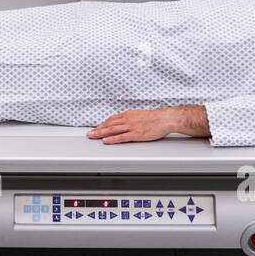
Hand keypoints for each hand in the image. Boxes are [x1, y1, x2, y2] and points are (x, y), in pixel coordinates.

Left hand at [87, 106, 209, 143]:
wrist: (165, 119)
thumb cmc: (155, 118)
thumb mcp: (140, 115)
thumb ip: (132, 119)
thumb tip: (126, 123)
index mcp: (128, 114)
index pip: (112, 119)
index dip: (103, 124)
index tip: (97, 127)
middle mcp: (127, 119)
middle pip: (109, 124)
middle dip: (98, 129)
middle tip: (89, 133)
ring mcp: (131, 127)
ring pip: (112, 130)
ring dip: (101, 133)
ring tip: (93, 136)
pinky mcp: (135, 134)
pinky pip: (121, 137)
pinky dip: (112, 139)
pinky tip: (105, 141)